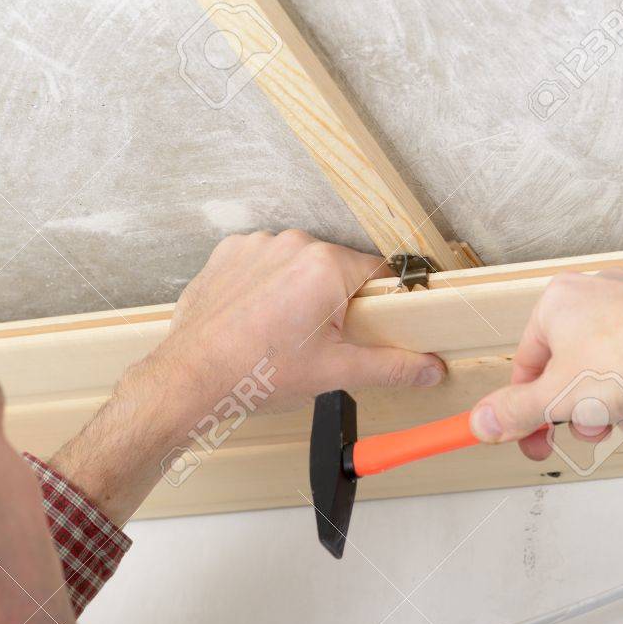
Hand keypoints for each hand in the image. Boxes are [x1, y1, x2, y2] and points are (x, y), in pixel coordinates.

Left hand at [52, 230, 445, 523]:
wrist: (191, 379)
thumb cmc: (257, 374)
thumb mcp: (335, 373)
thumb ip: (392, 366)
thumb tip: (431, 368)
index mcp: (326, 266)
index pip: (377, 271)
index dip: (378, 300)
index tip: (370, 323)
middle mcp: (292, 244)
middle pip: (336, 268)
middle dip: (335, 301)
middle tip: (320, 341)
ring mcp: (256, 245)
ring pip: (299, 265)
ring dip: (299, 292)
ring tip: (283, 334)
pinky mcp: (228, 253)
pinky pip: (264, 264)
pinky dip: (266, 287)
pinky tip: (259, 321)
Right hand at [468, 270, 622, 459]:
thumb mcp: (555, 397)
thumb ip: (514, 411)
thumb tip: (482, 421)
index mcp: (558, 303)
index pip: (528, 365)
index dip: (526, 412)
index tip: (532, 442)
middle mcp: (597, 295)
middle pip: (573, 372)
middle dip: (583, 412)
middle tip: (593, 432)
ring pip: (614, 374)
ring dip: (620, 408)